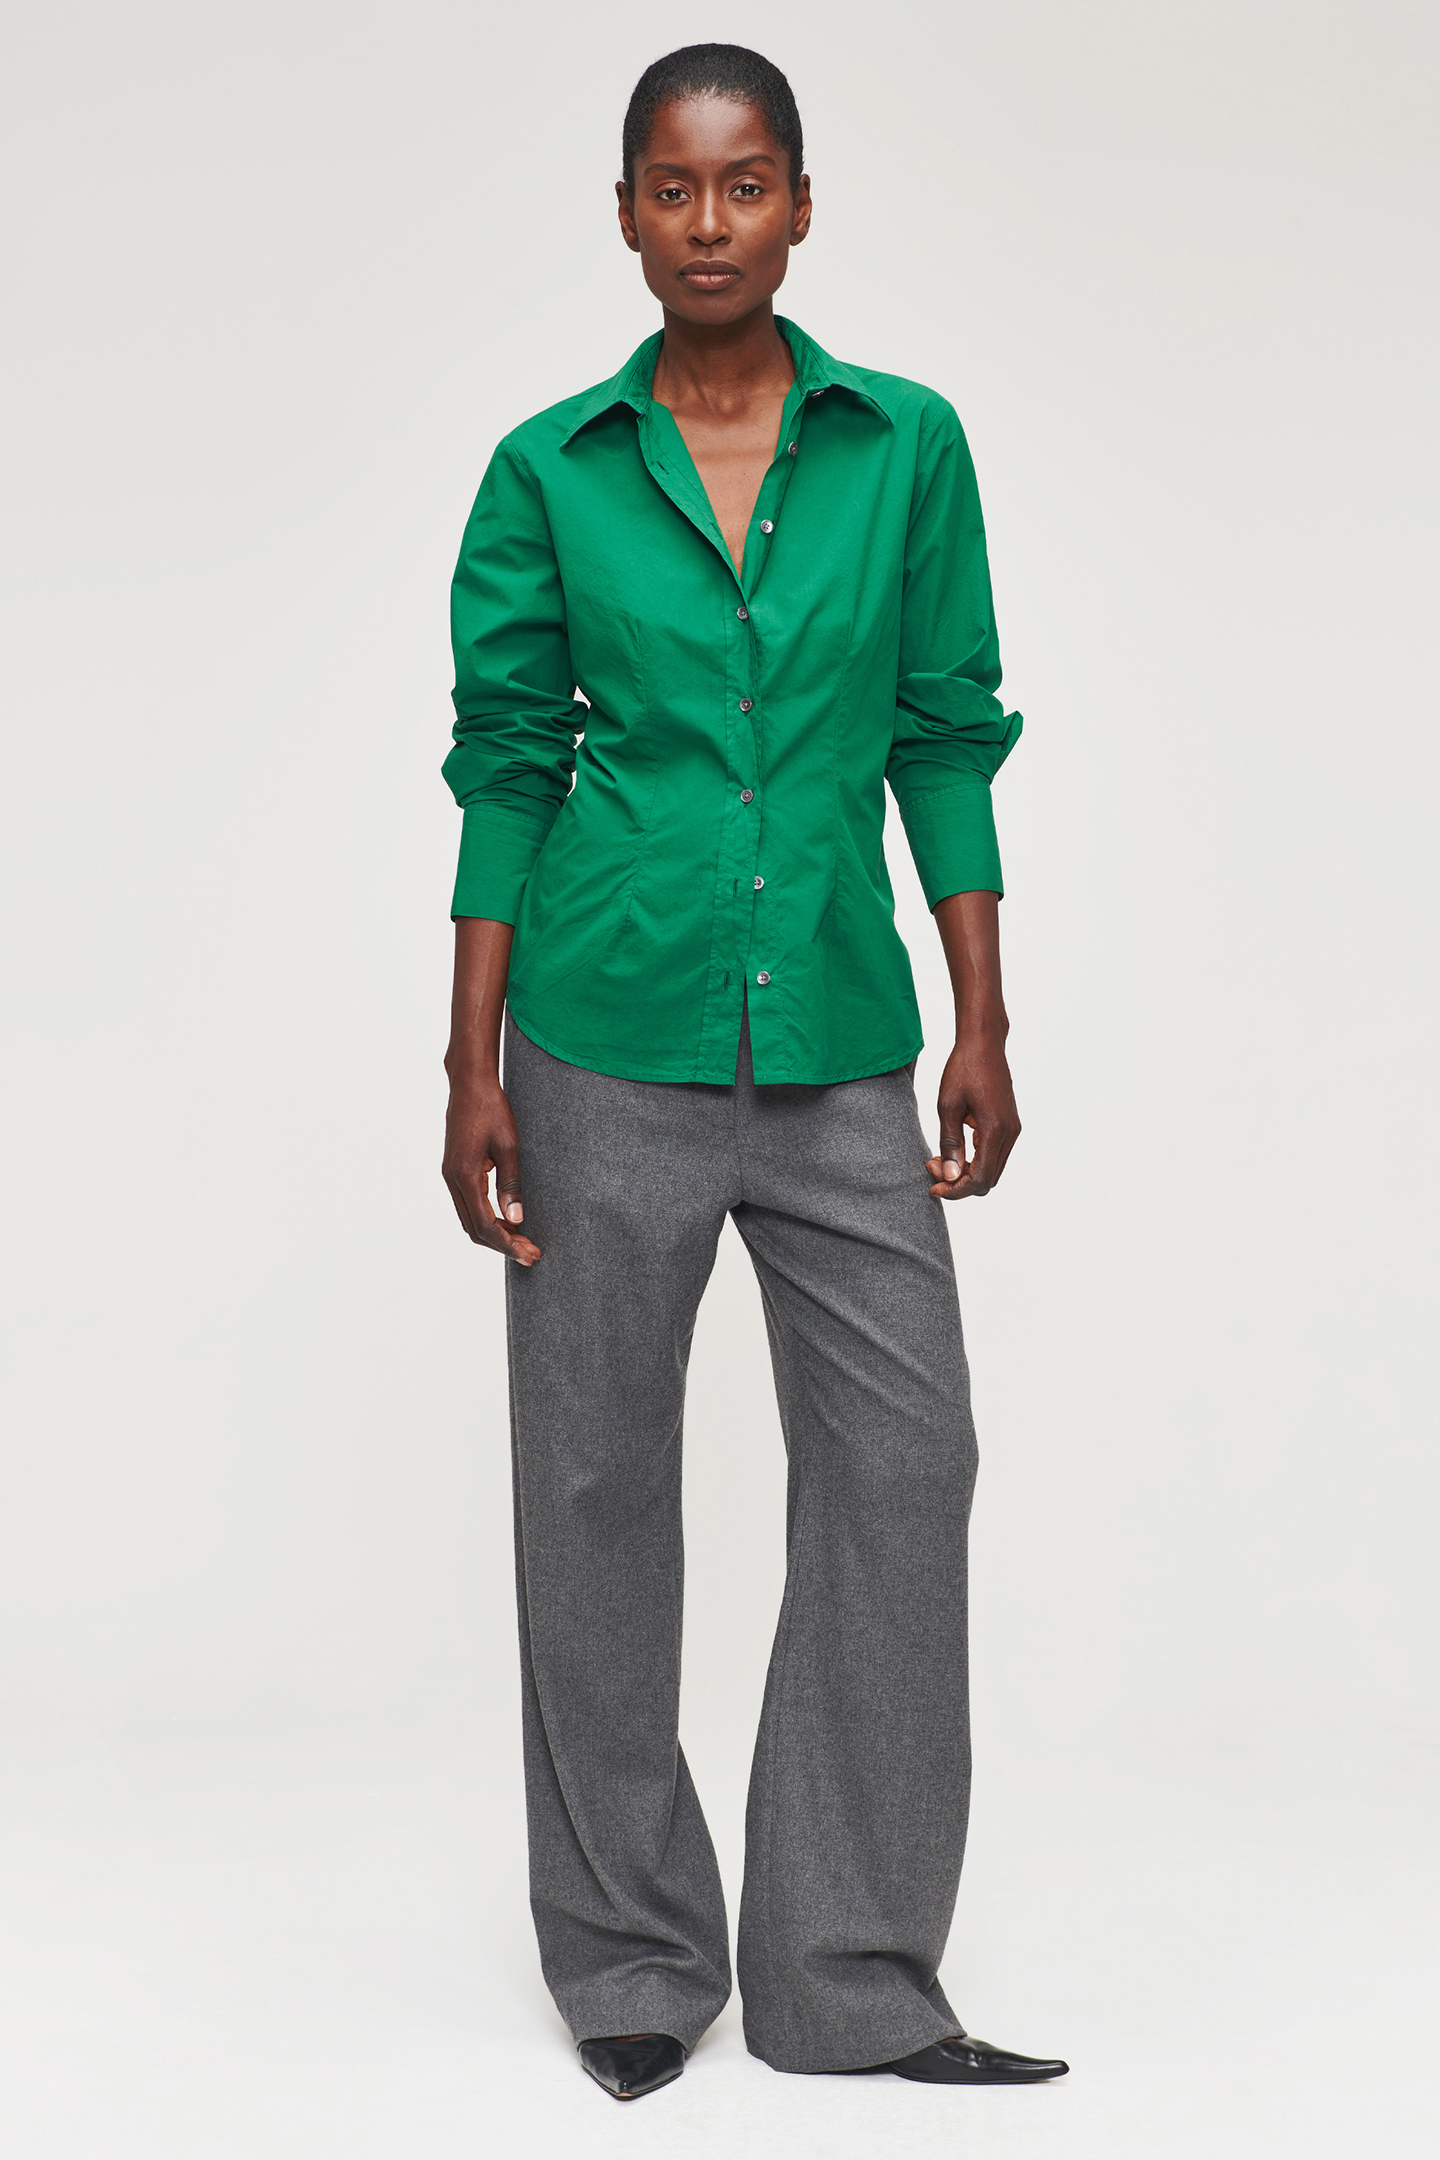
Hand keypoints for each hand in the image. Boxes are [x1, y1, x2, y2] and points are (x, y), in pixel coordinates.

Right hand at [442, 1070, 541, 1263]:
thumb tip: (516, 1219)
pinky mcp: (455, 1169)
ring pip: (469, 1218)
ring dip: (494, 1233)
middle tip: (529, 1254)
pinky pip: (468, 1204)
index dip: (507, 1243)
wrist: (470, 1084)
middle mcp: (453, 1180)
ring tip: (521, 1240)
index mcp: (465, 1176)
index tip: (528, 1253)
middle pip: (474, 1228)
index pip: (485, 1225)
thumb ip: (511, 1184)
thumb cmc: (491, 1109)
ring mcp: (451, 1175)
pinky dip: (486, 1218)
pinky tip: (506, 1219)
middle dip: (502, 1244)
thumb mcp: (508, 1146)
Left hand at [927, 1034, 1020, 1199]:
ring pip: (992, 1169)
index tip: (933, 1186)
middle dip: (959, 1182)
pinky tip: (954, 1149)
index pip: (980, 1179)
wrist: (984, 1044)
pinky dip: (975, 1160)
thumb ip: (950, 1144)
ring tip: (938, 1158)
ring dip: (966, 1172)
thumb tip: (949, 1176)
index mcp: (995, 1130)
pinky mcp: (1009, 1125)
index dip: (955, 1189)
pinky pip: (994, 1154)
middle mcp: (1010, 1133)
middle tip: (932, 1166)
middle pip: (988, 1179)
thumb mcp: (948, 1107)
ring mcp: (1012, 1129)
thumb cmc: (964, 1069)